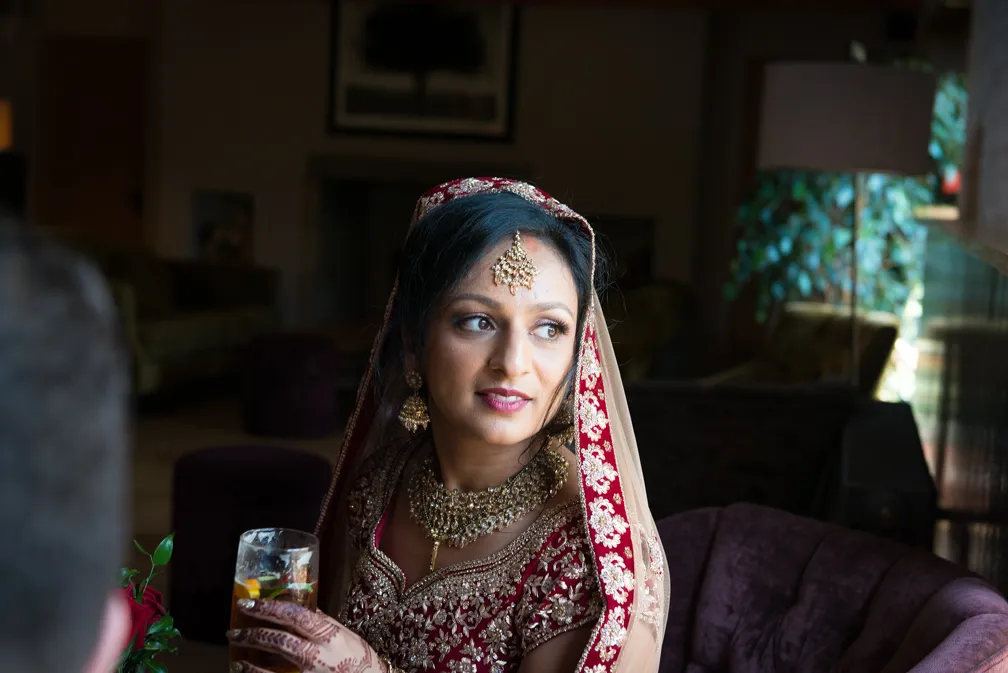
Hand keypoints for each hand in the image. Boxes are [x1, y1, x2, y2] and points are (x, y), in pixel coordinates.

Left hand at [228, 598, 386, 672]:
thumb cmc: (359, 660)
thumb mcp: (344, 636)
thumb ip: (322, 623)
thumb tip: (300, 609)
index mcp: (329, 634)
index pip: (295, 615)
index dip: (269, 608)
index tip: (248, 603)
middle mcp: (319, 653)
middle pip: (279, 639)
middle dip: (252, 633)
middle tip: (233, 629)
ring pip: (272, 665)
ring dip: (250, 660)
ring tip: (236, 654)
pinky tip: (244, 671)